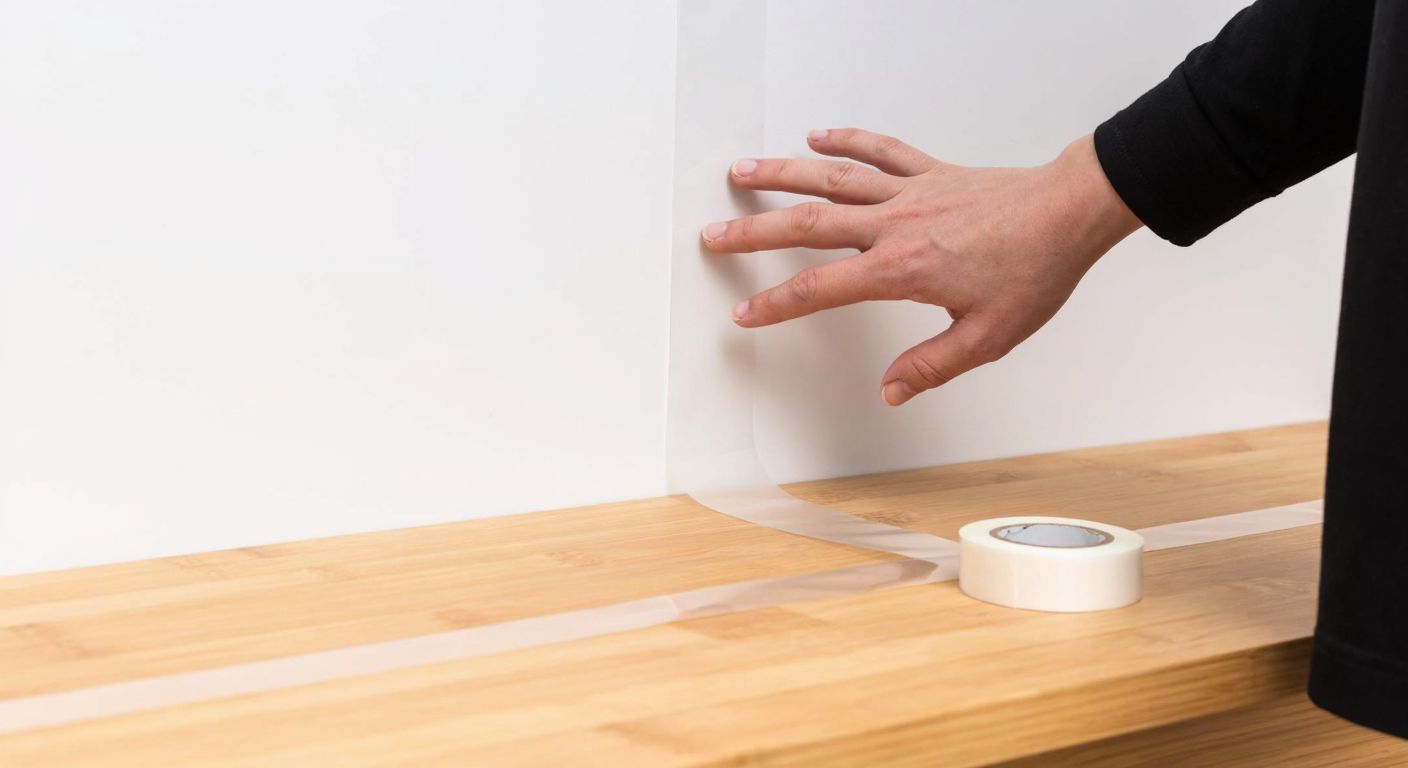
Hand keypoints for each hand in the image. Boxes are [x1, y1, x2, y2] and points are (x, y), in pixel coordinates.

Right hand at [701, 129, 1140, 404]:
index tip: (745, 312)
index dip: (776, 304)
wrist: (1069, 213)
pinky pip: (881, 151)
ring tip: (742, 172)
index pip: (821, 288)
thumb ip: (932, 365)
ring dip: (782, 175)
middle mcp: (896, 224)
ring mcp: (911, 192)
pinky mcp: (931, 172)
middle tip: (713, 233)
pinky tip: (818, 138)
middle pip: (808, 225)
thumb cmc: (1035, 270)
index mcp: (901, 269)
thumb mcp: (987, 337)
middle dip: (754, 231)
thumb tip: (891, 391)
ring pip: (833, 179)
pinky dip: (846, 141)